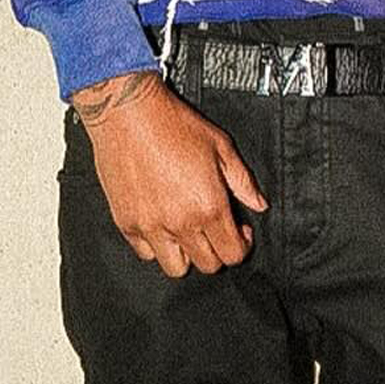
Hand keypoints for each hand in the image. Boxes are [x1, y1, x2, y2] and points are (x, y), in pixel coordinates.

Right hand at [71, 71, 267, 278]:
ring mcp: (150, 226)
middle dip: (218, 251)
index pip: (232, 254)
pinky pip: (145, 253)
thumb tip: (258, 202)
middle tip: (217, 230)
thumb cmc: (173, 126)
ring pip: (175, 268)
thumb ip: (243, 181)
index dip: (242, 246)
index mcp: (208, 205)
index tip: (240, 232)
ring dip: (187, 255)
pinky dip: (157, 246)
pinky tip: (164, 225)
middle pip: (208, 265)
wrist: (130, 115)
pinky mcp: (126, 223)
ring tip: (190, 232)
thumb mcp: (222, 147)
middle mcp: (180, 222)